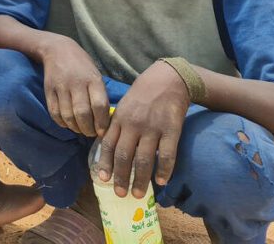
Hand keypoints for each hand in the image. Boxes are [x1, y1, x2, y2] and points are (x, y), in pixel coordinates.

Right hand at [39, 35, 109, 137]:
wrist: (57, 49)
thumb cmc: (82, 65)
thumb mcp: (96, 75)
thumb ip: (100, 95)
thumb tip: (104, 120)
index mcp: (92, 79)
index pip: (99, 105)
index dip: (102, 123)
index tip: (102, 131)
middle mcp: (76, 83)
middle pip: (82, 113)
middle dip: (88, 129)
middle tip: (91, 133)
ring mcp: (61, 87)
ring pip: (68, 115)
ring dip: (75, 128)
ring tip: (80, 129)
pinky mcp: (48, 90)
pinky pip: (54, 112)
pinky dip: (62, 123)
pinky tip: (67, 123)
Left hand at [95, 60, 189, 198]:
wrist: (167, 80)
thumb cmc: (142, 96)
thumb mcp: (123, 107)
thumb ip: (116, 125)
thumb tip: (107, 147)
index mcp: (119, 119)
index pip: (108, 144)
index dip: (104, 163)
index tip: (102, 179)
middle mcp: (133, 125)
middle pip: (124, 156)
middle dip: (121, 177)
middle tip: (120, 194)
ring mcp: (152, 128)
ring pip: (144, 159)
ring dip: (140, 179)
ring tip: (138, 194)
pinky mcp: (171, 130)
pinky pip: (167, 154)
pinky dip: (164, 170)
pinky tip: (161, 181)